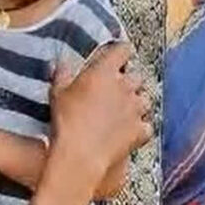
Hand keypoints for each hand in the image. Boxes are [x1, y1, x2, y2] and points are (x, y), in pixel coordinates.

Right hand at [48, 42, 151, 180]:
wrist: (81, 154)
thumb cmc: (67, 121)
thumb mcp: (57, 93)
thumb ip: (61, 73)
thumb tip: (60, 62)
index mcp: (105, 71)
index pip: (123, 50)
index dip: (122, 51)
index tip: (118, 54)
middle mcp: (125, 86)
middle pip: (137, 75)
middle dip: (129, 80)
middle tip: (116, 88)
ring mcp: (136, 109)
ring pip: (146, 100)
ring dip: (138, 103)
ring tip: (125, 111)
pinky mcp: (140, 130)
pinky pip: (147, 126)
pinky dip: (141, 128)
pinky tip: (130, 132)